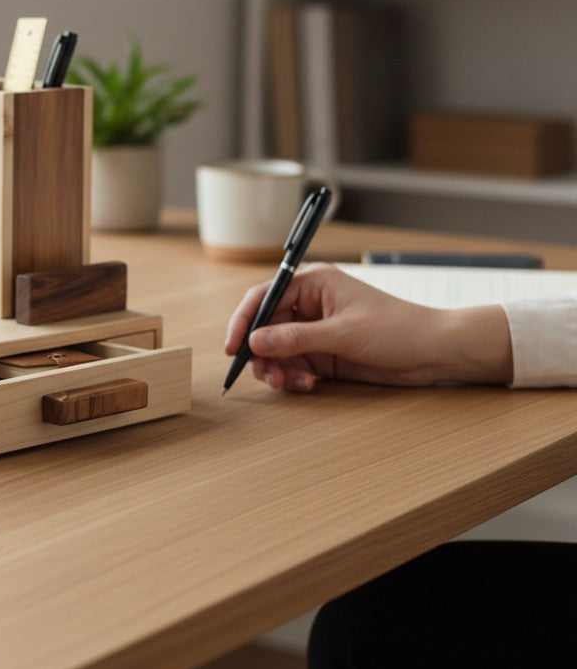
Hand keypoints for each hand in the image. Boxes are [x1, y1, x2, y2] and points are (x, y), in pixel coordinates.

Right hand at [223, 263, 512, 391]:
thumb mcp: (342, 334)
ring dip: (276, 369)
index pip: (264, 297)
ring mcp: (315, 331)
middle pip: (265, 327)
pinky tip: (307, 384)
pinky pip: (293, 365)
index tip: (233, 347)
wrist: (435, 353)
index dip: (243, 321)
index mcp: (313, 284)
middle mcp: (309, 305)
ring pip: (276, 350)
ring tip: (289, 383)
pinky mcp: (323, 354)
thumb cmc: (398, 330)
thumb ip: (295, 339)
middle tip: (266, 374)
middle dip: (261, 352)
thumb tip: (254, 342)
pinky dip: (293, 377)